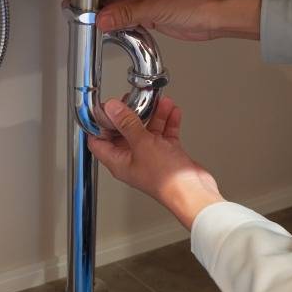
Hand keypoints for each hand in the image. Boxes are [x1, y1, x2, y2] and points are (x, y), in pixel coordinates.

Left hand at [88, 97, 223, 229]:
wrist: (193, 191)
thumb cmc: (167, 180)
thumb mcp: (142, 144)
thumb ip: (127, 124)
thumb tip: (112, 109)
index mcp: (119, 161)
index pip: (99, 142)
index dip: (98, 125)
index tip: (104, 109)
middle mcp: (133, 159)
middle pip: (124, 132)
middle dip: (129, 114)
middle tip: (133, 100)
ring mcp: (150, 156)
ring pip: (147, 130)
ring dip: (153, 115)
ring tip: (158, 101)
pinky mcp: (167, 154)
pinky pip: (164, 134)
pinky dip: (168, 122)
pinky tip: (172, 112)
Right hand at [97, 0, 261, 40]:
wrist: (216, 18)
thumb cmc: (197, 0)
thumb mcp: (153, 4)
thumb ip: (124, 12)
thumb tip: (103, 18)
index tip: (83, 0)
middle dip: (99, 4)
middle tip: (85, 15)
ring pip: (120, 5)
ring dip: (109, 16)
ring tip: (94, 23)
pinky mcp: (151, 13)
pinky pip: (129, 17)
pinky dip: (119, 25)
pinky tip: (110, 29)